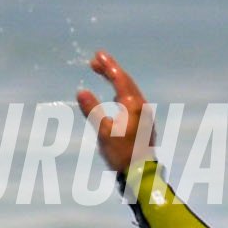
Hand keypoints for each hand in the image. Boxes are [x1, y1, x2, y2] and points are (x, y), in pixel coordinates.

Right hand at [76, 51, 151, 184]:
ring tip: (103, 74)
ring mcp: (145, 114)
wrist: (141, 173)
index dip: (108, 66)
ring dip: (117, 80)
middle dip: (111, 70)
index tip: (97, 55)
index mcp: (132, 104)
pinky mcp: (144, 122)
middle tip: (96, 61)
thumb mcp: (103, 132)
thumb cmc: (121, 153)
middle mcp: (141, 105)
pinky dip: (121, 91)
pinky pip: (132, 99)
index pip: (119, 79)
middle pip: (126, 81)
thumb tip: (82, 91)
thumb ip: (93, 110)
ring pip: (130, 90)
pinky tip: (115, 96)